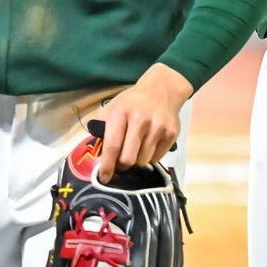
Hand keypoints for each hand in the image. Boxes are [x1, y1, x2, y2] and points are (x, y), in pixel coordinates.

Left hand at [96, 64, 193, 181]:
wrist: (162, 89)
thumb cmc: (134, 101)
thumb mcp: (112, 106)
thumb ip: (101, 126)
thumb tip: (95, 150)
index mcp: (121, 113)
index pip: (112, 146)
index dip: (107, 165)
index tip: (103, 177)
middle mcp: (140, 120)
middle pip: (128, 159)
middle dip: (122, 165)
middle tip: (121, 161)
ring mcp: (157, 127)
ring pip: (143, 161)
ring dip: (137, 160)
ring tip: (137, 146)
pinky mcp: (171, 134)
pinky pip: (157, 158)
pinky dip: (150, 156)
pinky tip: (149, 143)